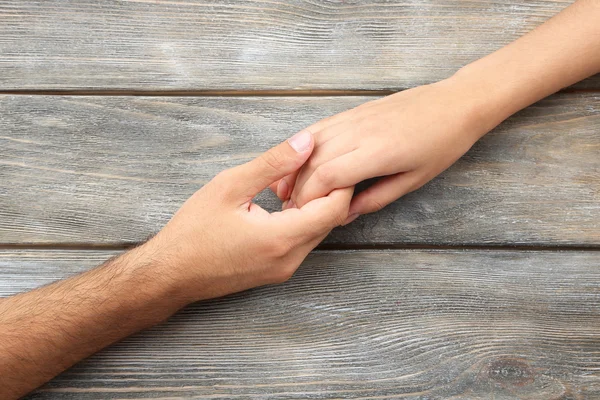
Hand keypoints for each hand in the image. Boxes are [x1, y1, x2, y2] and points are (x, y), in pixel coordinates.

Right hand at [145, 130, 352, 301]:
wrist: (170, 274)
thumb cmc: (192, 232)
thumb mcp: (229, 187)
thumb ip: (273, 164)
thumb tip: (307, 142)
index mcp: (280, 238)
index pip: (334, 208)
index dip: (341, 181)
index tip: (334, 158)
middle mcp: (289, 259)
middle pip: (331, 220)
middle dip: (330, 190)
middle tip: (317, 162)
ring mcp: (284, 269)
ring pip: (318, 231)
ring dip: (315, 205)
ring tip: (299, 178)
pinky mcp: (278, 271)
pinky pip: (303, 242)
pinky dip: (303, 219)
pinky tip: (286, 201)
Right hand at [271, 77, 495, 223]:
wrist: (455, 103)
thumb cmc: (441, 144)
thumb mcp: (414, 180)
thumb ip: (377, 198)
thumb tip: (346, 213)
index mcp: (378, 152)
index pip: (328, 175)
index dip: (310, 197)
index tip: (304, 214)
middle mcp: (361, 131)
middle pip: (314, 161)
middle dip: (298, 187)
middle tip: (292, 208)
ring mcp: (355, 117)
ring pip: (311, 143)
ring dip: (295, 167)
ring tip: (286, 188)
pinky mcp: (354, 110)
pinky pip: (320, 128)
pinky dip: (303, 146)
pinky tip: (297, 161)